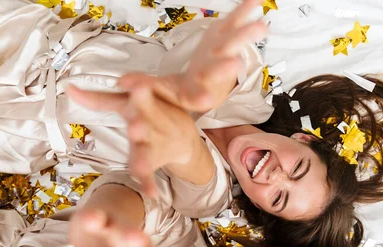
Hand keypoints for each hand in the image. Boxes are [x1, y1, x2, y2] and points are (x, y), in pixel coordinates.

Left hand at [68, 83, 201, 197]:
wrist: (182, 137)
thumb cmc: (150, 114)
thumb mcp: (126, 103)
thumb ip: (99, 98)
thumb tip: (68, 88)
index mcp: (142, 106)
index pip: (141, 97)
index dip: (138, 91)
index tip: (130, 84)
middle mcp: (150, 125)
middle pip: (144, 126)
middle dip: (140, 126)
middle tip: (135, 128)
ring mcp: (154, 146)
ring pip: (147, 153)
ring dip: (144, 160)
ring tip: (139, 168)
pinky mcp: (155, 163)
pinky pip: (151, 175)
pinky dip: (150, 184)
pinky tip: (151, 194)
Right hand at [115, 0, 266, 113]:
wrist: (205, 82)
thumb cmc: (182, 88)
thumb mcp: (161, 92)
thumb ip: (142, 87)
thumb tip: (122, 85)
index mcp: (194, 89)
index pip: (195, 95)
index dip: (199, 97)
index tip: (205, 101)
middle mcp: (211, 74)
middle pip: (217, 70)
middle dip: (225, 67)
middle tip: (235, 64)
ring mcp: (222, 54)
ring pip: (234, 44)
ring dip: (245, 35)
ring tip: (260, 27)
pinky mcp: (227, 36)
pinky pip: (236, 20)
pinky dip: (245, 10)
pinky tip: (255, 0)